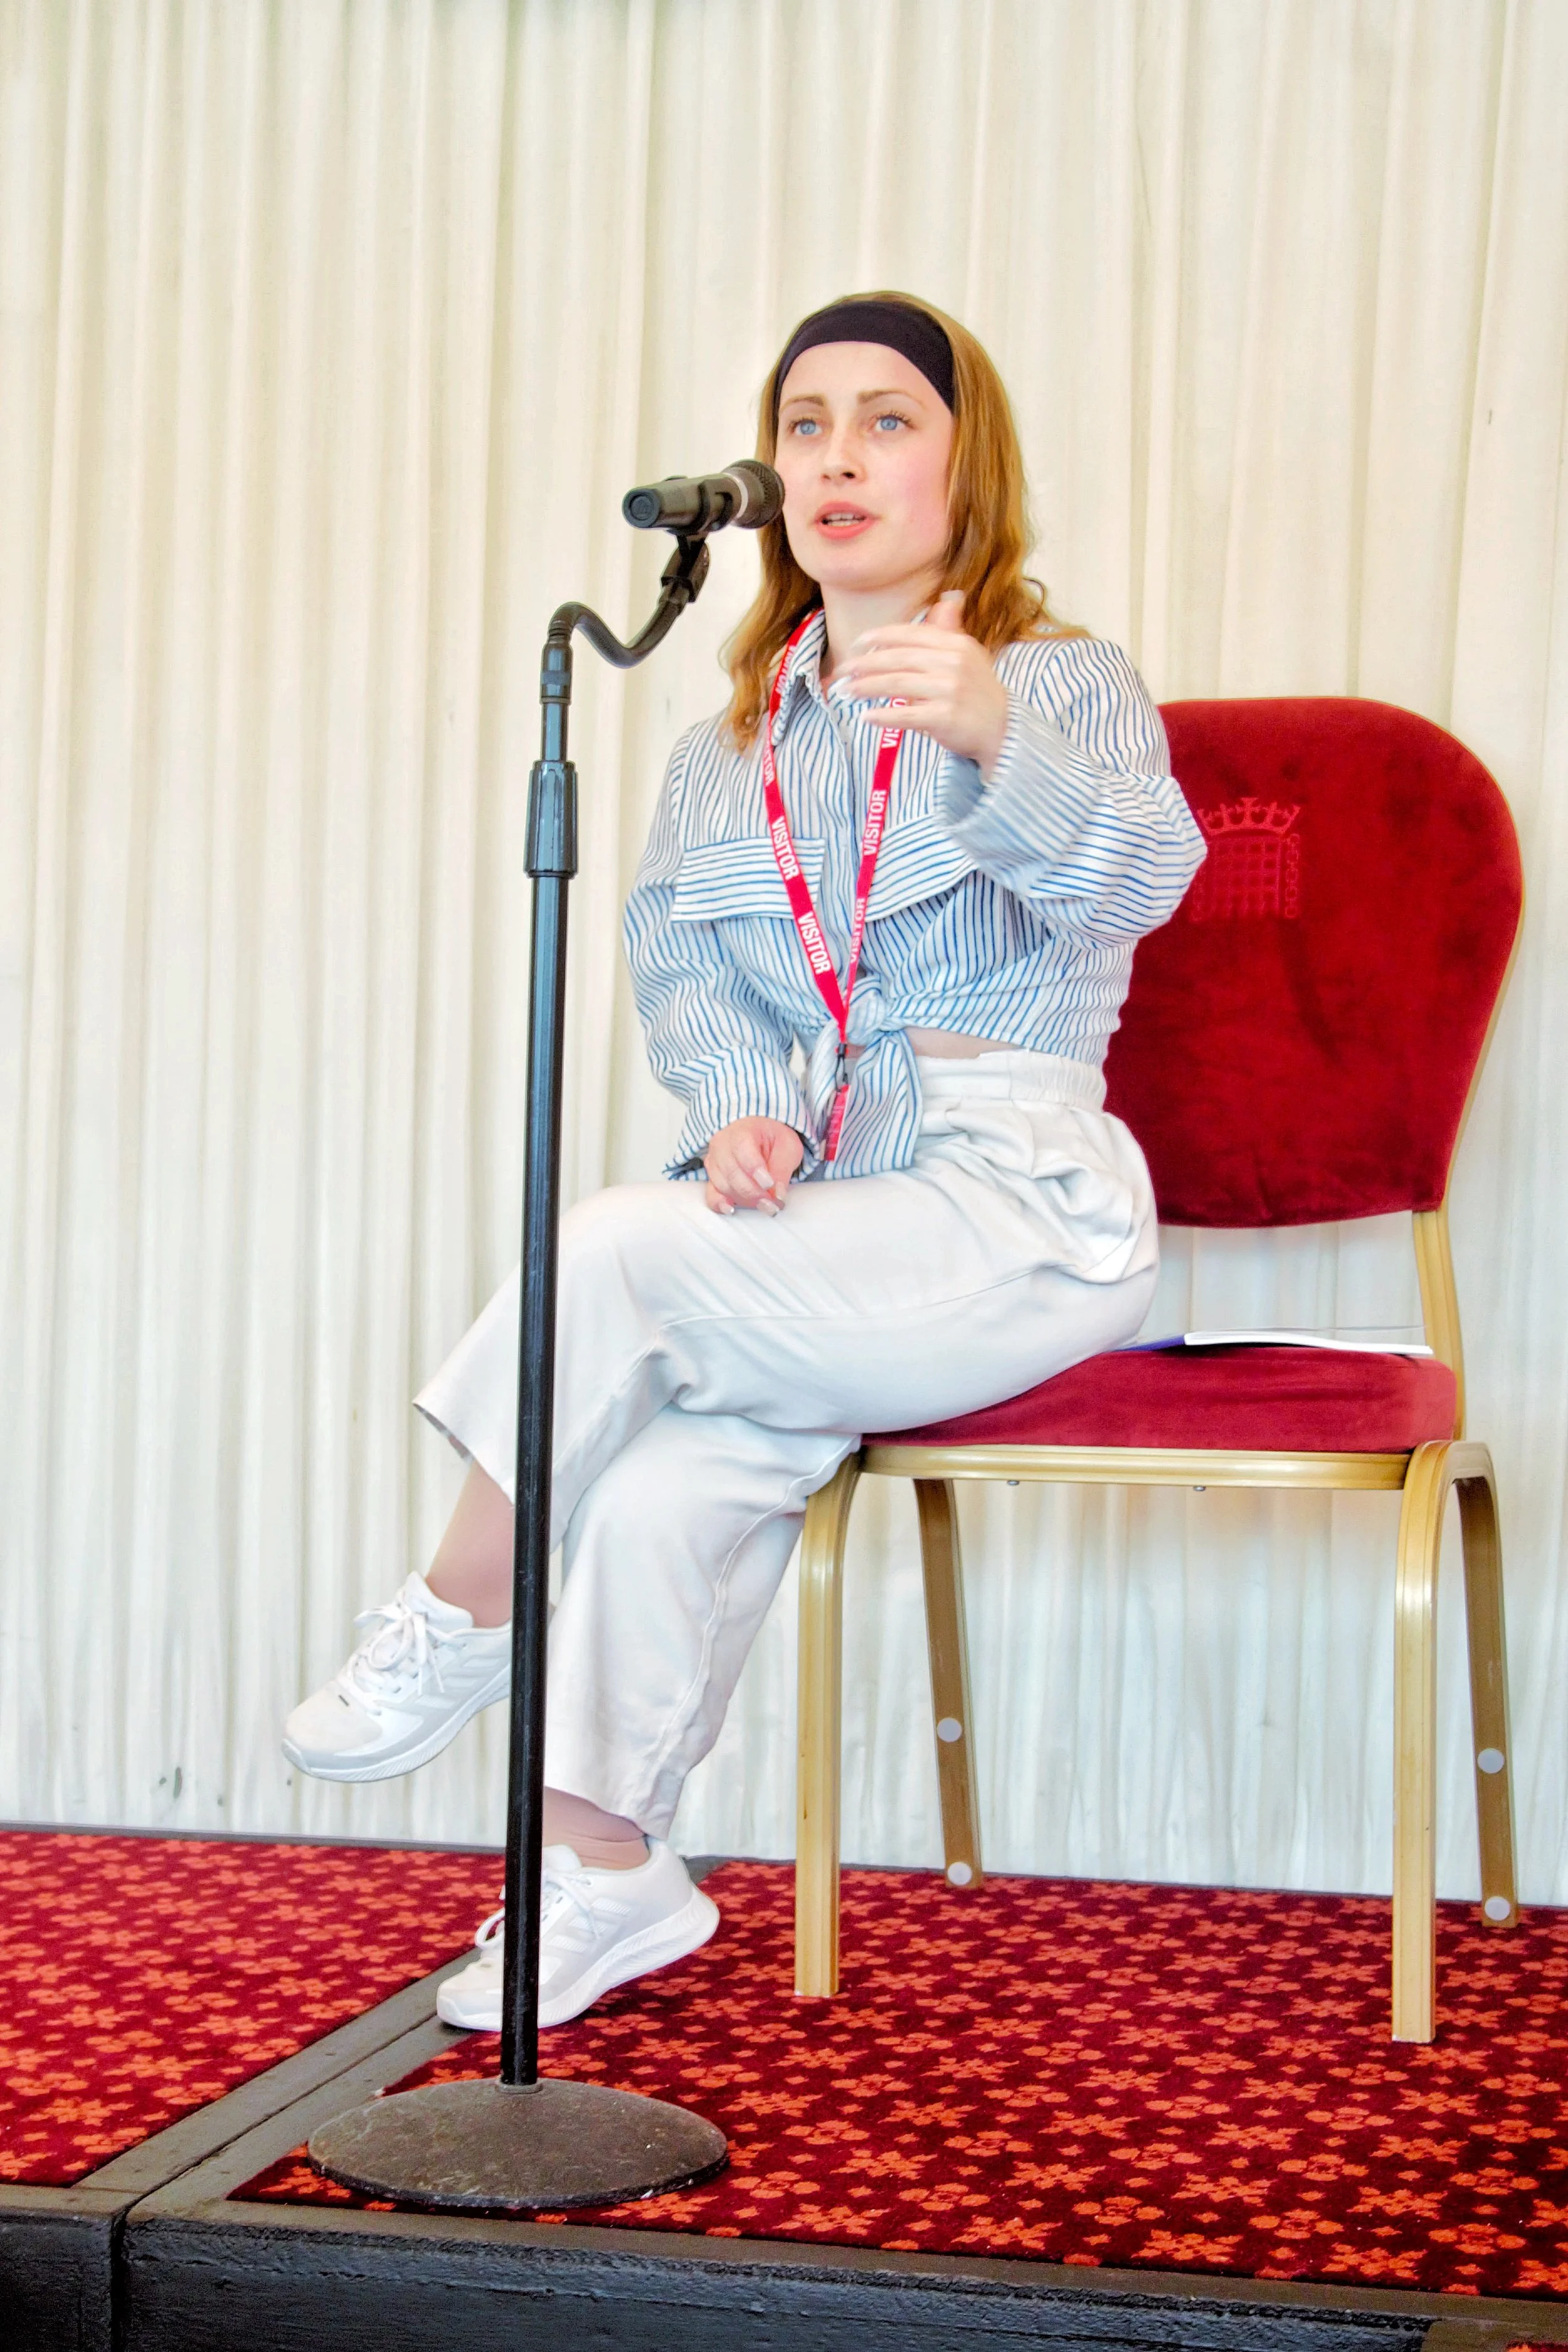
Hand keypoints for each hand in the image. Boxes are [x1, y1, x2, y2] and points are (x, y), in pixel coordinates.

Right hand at [703, 1116, 804, 1215]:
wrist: (758, 1133)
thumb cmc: (772, 1138)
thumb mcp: (787, 1147)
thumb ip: (782, 1170)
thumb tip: (778, 1195)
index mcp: (742, 1131)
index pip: (743, 1151)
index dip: (755, 1171)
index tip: (769, 1184)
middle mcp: (722, 1145)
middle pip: (733, 1173)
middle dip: (754, 1192)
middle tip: (773, 1203)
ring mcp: (714, 1161)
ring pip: (724, 1186)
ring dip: (745, 1200)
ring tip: (765, 1205)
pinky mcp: (712, 1177)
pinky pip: (711, 1194)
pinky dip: (721, 1204)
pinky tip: (732, 1209)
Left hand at [840, 591, 1008, 774]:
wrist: (1002, 728)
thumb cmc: (978, 691)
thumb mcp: (969, 655)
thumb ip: (950, 631)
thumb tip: (949, 599)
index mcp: (955, 644)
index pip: (909, 635)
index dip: (879, 638)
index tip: (856, 644)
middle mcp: (952, 663)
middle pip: (898, 659)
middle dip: (865, 664)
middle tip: (842, 672)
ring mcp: (949, 690)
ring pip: (897, 684)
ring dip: (866, 688)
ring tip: (846, 692)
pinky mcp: (945, 717)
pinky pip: (906, 715)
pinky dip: (884, 716)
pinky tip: (866, 717)